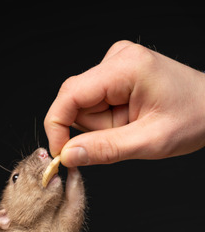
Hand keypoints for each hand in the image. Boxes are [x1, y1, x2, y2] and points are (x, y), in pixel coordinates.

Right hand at [44, 40, 204, 165]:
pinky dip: (109, 119)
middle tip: (125, 137)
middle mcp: (117, 59)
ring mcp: (117, 65)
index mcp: (125, 68)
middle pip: (77, 102)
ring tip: (133, 126)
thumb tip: (68, 154)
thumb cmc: (193, 118)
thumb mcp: (149, 141)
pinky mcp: (118, 74)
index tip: (62, 154)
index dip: (57, 126)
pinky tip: (131, 119)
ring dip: (103, 125)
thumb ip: (105, 149)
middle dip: (94, 129)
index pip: (70, 95)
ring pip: (86, 106)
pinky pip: (97, 103)